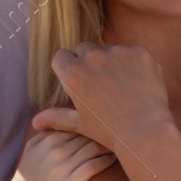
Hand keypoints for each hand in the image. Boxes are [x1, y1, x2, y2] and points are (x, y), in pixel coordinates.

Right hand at [0, 129, 115, 180]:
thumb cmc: (27, 179)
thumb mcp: (32, 150)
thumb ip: (47, 133)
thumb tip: (64, 121)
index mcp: (46, 138)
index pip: (76, 123)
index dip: (94, 123)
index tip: (109, 122)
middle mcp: (54, 149)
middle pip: (87, 134)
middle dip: (104, 131)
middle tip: (122, 130)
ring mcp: (61, 166)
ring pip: (93, 148)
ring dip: (109, 145)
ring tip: (122, 143)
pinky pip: (93, 166)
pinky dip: (106, 160)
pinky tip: (114, 159)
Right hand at [31, 42, 172, 149]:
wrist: (145, 131)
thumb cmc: (109, 131)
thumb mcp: (80, 124)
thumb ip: (56, 117)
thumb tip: (35, 121)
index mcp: (72, 72)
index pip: (61, 56)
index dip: (68, 67)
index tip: (78, 80)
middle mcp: (92, 57)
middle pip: (85, 49)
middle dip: (89, 61)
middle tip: (102, 84)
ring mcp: (118, 52)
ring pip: (110, 49)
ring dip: (113, 61)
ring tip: (123, 86)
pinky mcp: (140, 52)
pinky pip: (133, 52)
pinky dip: (135, 63)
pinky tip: (138, 82)